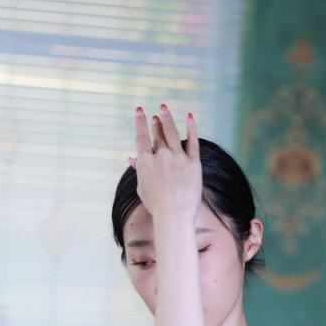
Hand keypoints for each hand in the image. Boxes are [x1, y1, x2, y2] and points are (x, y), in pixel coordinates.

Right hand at [128, 105, 200, 220]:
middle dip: (156, 122)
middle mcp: (160, 155)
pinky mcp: (192, 163)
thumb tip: (132, 158)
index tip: (140, 111)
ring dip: (167, 119)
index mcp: (145, 161)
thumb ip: (139, 170)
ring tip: (164, 109)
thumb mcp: (142, 187)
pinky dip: (191, 127)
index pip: (141, 136)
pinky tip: (189, 117)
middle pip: (157, 134)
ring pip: (172, 133)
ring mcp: (177, 158)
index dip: (140, 122)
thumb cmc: (156, 205)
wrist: (174, 215)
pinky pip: (192, 141)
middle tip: (156, 115)